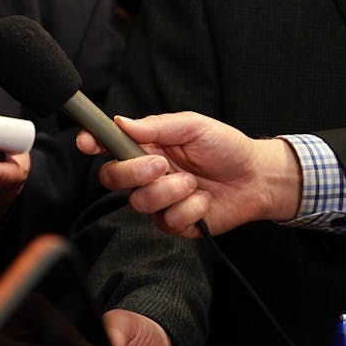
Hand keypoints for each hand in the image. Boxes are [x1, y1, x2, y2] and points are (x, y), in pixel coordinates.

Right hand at [75, 112, 301, 236]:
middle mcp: (146, 174)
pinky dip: (190, 209)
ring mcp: (159, 200)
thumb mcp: (193, 126)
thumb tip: (122, 122)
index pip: (108, 146)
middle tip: (163, 165)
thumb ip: (157, 126)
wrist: (257, 178)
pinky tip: (203, 200)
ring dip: (170, 191)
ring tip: (193, 183)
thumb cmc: (226, 147)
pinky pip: (167, 221)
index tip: (87, 143)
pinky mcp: (174, 223)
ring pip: (139, 202)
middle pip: (112, 178)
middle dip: (134, 172)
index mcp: (146, 147)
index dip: (92, 143)